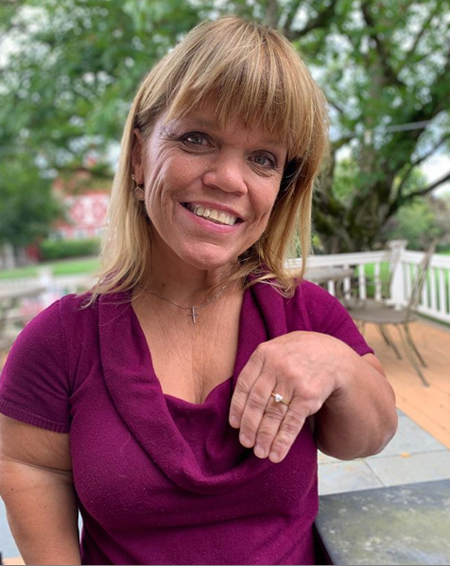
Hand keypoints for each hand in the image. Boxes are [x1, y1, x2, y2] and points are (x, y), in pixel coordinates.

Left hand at [229, 331, 352, 462]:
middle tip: (246, 443)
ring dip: (265, 437)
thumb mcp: (275, 351)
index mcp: (263, 354)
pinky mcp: (308, 395)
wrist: (332, 356)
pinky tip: (276, 453)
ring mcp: (292, 381)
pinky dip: (282, 440)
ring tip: (260, 453)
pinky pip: (291, 422)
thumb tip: (240, 406)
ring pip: (273, 414)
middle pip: (257, 401)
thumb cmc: (296, 356)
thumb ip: (258, 369)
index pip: (244, 384)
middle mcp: (276, 366)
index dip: (237, 407)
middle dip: (250, 426)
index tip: (234, 425)